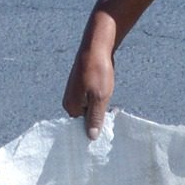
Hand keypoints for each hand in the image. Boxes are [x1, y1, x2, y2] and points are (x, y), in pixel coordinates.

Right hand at [62, 18, 116, 140]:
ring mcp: (75, 92)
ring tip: (112, 103)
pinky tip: (108, 93)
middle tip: (114, 113)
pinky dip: (100, 99)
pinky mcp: (82, 85)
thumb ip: (95, 119)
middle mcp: (70, 101)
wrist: (97, 46)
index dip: (95, 128)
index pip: (82, 127)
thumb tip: (90, 138)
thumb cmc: (98, 72)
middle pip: (86, 118)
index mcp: (71, 106)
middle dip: (99, 117)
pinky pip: (91, 98)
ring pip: (90, 107)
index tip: (108, 128)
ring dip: (102, 107)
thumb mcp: (99, 98)